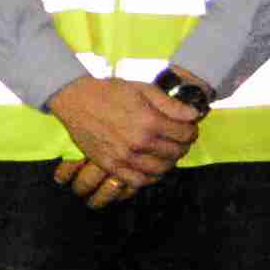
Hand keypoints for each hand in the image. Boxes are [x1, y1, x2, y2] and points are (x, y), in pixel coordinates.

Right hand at [45, 73, 201, 198]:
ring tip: (166, 151)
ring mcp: (125, 157)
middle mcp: (139, 142)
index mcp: (150, 121)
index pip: (186, 134)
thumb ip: (170, 104)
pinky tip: (151, 166)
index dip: (191, 130)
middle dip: (183, 144)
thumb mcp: (143, 89)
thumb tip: (194, 115)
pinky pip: (139, 181)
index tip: (188, 127)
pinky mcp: (112, 166)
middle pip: (176, 152)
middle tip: (178, 138)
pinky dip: (150, 176)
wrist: (75, 100)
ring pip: (161, 169)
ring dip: (169, 161)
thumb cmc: (109, 91)